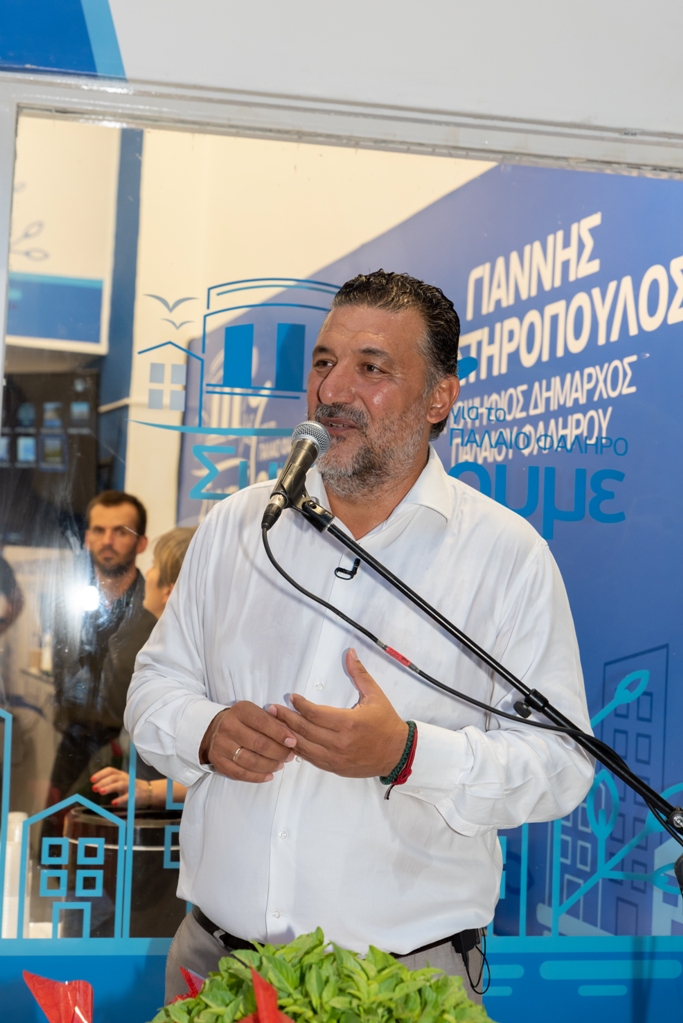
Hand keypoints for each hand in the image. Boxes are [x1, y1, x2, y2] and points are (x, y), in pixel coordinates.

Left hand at [91, 766, 146, 806]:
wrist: (149, 792)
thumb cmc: (131, 787)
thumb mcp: (121, 782)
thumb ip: (110, 783)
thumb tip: (95, 787)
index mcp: (121, 774)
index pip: (110, 770)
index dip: (101, 774)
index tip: (92, 780)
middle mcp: (125, 778)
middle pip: (114, 777)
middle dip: (103, 782)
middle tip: (94, 788)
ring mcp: (130, 786)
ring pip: (120, 784)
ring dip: (110, 787)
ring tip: (101, 792)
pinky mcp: (135, 795)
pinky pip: (127, 796)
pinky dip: (120, 799)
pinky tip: (113, 803)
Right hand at [200, 701, 297, 782]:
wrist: (215, 729)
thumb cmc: (243, 722)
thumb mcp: (256, 713)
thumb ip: (273, 722)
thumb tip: (291, 736)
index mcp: (240, 711)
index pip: (262, 723)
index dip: (280, 734)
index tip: (293, 742)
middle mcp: (228, 727)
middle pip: (258, 743)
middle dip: (278, 752)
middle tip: (289, 756)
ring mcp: (221, 745)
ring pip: (250, 761)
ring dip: (269, 765)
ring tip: (280, 765)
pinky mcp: (218, 761)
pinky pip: (240, 774)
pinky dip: (257, 777)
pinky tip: (269, 775)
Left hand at [270, 649, 408, 777]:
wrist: (397, 753)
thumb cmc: (386, 722)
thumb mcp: (375, 695)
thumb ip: (359, 674)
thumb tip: (349, 652)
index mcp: (348, 722)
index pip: (315, 714)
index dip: (300, 705)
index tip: (291, 698)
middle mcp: (340, 742)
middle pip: (305, 730)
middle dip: (286, 718)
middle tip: (272, 709)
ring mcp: (336, 758)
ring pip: (304, 747)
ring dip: (287, 735)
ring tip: (273, 725)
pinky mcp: (335, 768)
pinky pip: (311, 759)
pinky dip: (298, 750)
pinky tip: (289, 741)